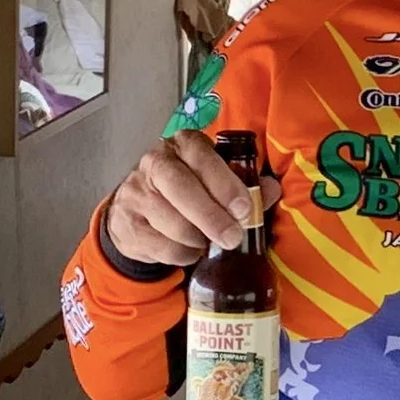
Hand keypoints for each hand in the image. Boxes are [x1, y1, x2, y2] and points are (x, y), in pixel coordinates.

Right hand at [105, 130, 253, 266]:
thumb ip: (244, 185)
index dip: (224, 184)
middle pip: (180, 188)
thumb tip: (271, 189)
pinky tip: (190, 249)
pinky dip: (183, 254)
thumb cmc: (187, 190)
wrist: (137, 209)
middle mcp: (154, 162)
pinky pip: (162, 246)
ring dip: (198, 239)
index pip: (201, 157)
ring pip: (172, 222)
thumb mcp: (214, 179)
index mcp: (182, 145)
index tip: (244, 209)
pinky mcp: (127, 223)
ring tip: (208, 242)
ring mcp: (136, 193)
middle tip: (233, 238)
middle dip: (211, 217)